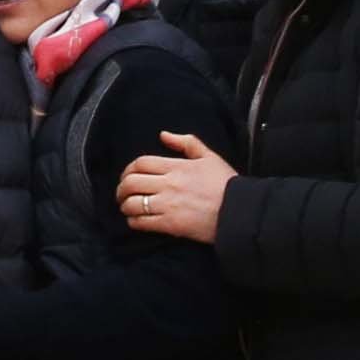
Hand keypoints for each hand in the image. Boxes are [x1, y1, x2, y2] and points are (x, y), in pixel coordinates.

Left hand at [117, 130, 234, 243]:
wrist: (239, 211)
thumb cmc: (225, 183)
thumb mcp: (209, 156)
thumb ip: (186, 143)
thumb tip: (163, 135)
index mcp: (176, 167)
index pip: (140, 163)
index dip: (128, 169)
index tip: (127, 176)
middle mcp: (169, 184)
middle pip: (131, 182)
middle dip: (121, 188)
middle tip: (121, 193)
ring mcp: (168, 205)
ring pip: (133, 204)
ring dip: (125, 206)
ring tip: (127, 208)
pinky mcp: (171, 225)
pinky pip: (142, 223)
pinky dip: (133, 222)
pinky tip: (135, 221)